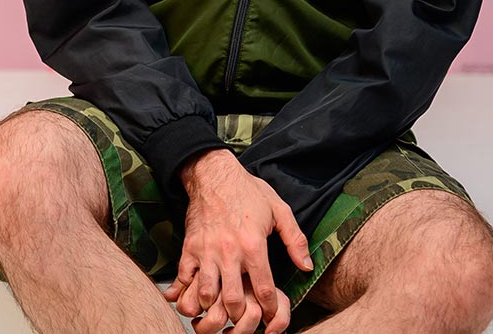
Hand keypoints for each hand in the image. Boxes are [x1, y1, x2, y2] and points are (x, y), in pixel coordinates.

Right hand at [163, 150, 312, 333]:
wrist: (212, 173)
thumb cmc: (247, 190)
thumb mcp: (279, 210)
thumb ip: (295, 240)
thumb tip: (306, 266)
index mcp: (253, 244)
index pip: (265, 289)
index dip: (270, 310)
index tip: (272, 317)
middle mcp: (229, 251)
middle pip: (234, 300)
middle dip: (242, 317)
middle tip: (247, 320)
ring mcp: (206, 250)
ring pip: (207, 294)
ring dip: (215, 307)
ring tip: (224, 311)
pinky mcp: (189, 247)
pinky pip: (185, 277)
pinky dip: (189, 292)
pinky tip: (198, 297)